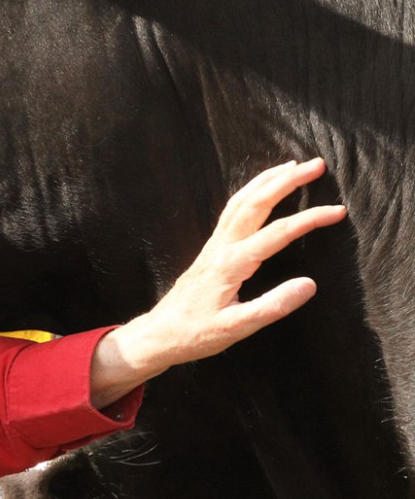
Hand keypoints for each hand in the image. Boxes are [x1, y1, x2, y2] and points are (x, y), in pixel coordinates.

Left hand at [90, 157, 346, 407]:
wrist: (160, 334)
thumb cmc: (196, 334)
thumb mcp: (237, 328)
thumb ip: (272, 306)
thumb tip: (309, 284)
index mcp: (231, 264)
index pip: (277, 233)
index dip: (309, 219)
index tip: (337, 211)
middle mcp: (221, 247)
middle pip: (255, 203)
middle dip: (287, 181)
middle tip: (317, 164)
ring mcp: (213, 245)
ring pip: (240, 201)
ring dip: (267, 180)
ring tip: (292, 165)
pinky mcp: (211, 249)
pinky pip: (232, 211)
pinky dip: (250, 193)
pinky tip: (260, 190)